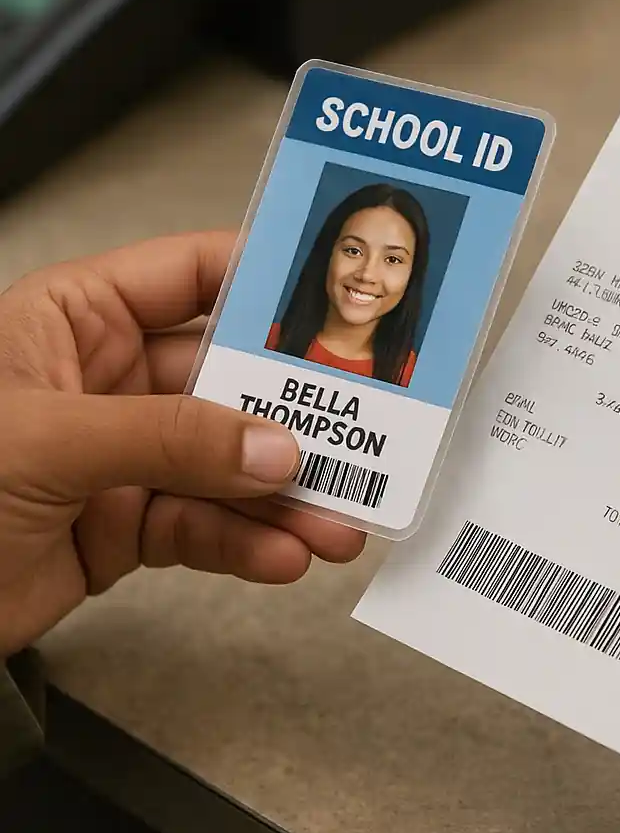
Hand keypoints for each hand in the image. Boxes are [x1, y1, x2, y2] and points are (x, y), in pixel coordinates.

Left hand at [0, 232, 365, 657]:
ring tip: (337, 523)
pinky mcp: (127, 524)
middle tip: (360, 436)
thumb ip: (167, 438)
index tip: (332, 300)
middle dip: (292, 417)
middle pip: (227, 382)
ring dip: (284, 495)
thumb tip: (273, 449)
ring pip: (226, 463)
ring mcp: (123, 454)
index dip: (262, 280)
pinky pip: (204, 525)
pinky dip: (245, 543)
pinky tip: (283, 556)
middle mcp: (108, 380)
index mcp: (77, 319)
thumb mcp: (45, 440)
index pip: (190, 276)